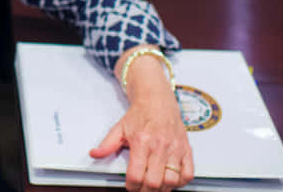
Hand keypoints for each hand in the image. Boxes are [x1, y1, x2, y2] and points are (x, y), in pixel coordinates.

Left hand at [89, 56, 193, 190]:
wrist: (157, 99)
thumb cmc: (140, 114)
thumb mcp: (119, 128)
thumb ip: (107, 144)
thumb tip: (95, 154)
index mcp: (141, 142)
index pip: (136, 175)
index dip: (132, 186)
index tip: (130, 187)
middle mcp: (159, 146)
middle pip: (154, 182)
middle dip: (146, 191)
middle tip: (141, 189)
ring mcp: (175, 148)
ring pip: (172, 181)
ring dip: (163, 189)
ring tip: (155, 186)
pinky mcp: (186, 149)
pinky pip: (188, 174)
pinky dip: (180, 182)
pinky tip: (171, 179)